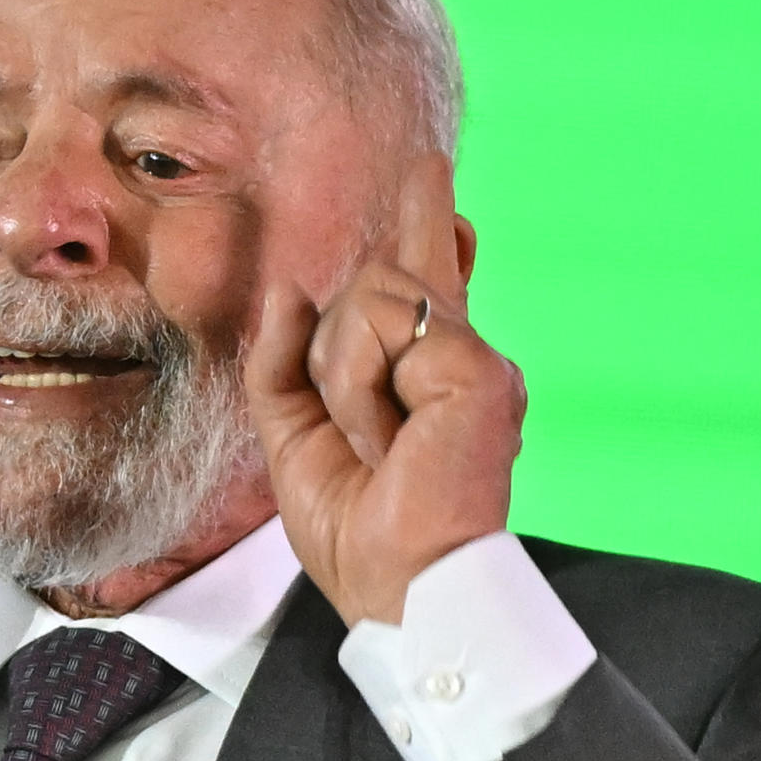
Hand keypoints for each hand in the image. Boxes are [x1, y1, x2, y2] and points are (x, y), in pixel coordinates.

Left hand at [244, 154, 523, 627]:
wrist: (400, 586)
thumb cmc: (360, 531)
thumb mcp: (292, 437)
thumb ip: (283, 362)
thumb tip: (289, 289)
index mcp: (424, 375)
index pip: (425, 281)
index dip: (427, 224)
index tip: (431, 175)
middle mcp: (458, 359)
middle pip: (382, 278)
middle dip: (343, 344)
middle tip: (371, 431)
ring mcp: (471, 358)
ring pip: (368, 294)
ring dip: (342, 376)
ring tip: (373, 444)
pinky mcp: (477, 367)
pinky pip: (381, 326)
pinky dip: (359, 389)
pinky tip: (389, 440)